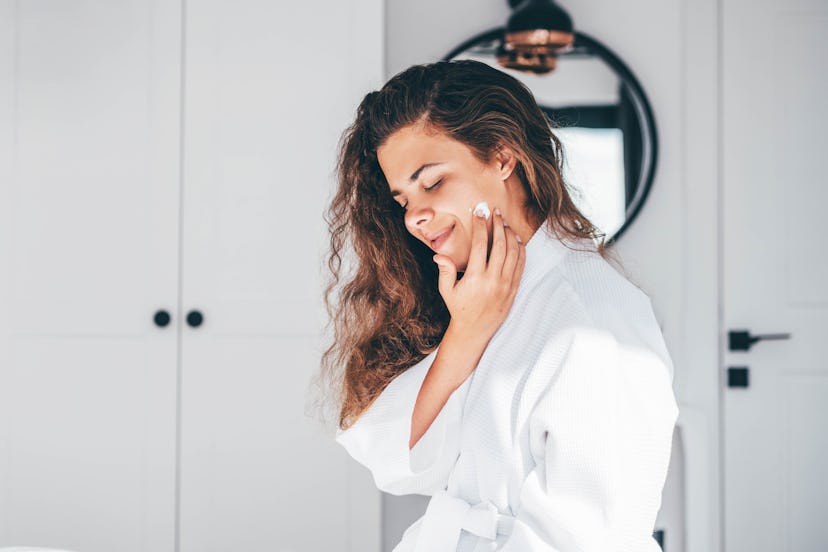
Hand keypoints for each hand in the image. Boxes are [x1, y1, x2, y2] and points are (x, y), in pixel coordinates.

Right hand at [432, 205, 525, 340]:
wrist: (474, 330)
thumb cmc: (458, 308)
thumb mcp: (446, 290)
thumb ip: (445, 271)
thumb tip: (438, 255)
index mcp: (475, 278)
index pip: (479, 245)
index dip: (480, 226)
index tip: (479, 212)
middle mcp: (492, 280)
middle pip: (499, 245)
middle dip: (497, 225)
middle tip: (495, 212)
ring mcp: (505, 285)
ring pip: (512, 253)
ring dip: (510, 235)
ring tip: (505, 223)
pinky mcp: (513, 289)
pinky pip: (520, 265)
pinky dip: (520, 250)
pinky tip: (516, 240)